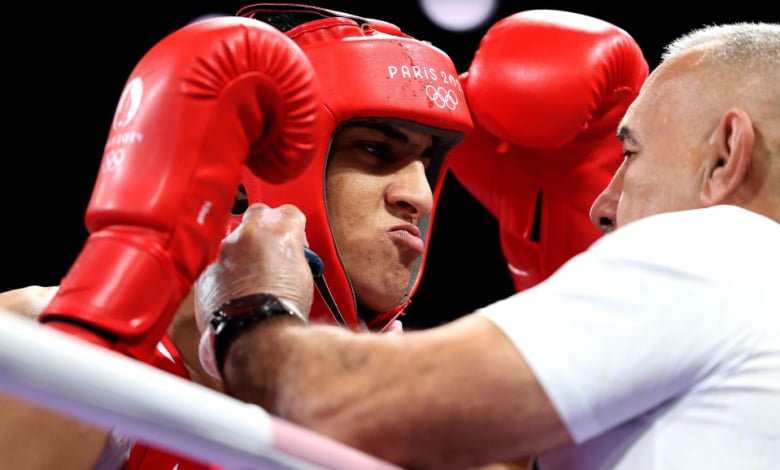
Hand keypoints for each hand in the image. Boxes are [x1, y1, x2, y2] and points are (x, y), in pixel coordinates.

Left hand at [195, 203, 314, 332]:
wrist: (256, 332)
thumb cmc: (283, 308)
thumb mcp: (304, 276)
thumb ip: (293, 256)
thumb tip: (289, 258)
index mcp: (280, 231)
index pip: (289, 212)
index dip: (292, 226)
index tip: (293, 239)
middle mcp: (250, 234)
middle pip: (258, 215)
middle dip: (264, 227)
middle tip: (273, 249)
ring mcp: (225, 252)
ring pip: (234, 241)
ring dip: (243, 254)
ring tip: (255, 280)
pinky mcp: (208, 272)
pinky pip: (217, 267)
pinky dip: (226, 276)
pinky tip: (237, 294)